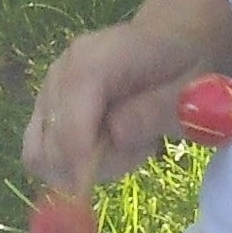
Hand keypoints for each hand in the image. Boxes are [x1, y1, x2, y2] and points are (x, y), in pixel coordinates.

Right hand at [24, 21, 228, 190]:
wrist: (171, 39)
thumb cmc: (186, 65)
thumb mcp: (190, 88)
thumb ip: (157, 111)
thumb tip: (116, 134)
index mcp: (96, 59)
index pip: (70, 116)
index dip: (77, 159)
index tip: (90, 193)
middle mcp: (62, 70)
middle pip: (51, 141)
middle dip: (91, 165)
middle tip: (141, 151)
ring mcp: (49, 87)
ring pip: (41, 152)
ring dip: (80, 167)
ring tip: (128, 145)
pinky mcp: (45, 106)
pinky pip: (41, 150)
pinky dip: (70, 163)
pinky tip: (107, 146)